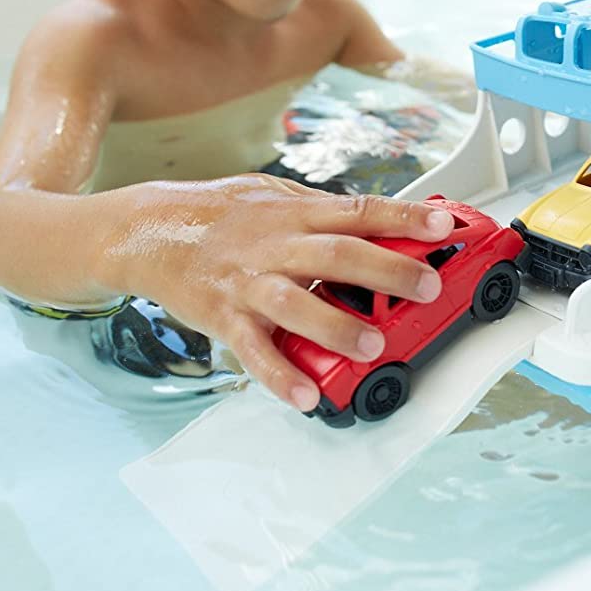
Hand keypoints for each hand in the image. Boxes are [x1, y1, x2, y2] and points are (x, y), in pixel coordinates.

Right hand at [102, 175, 454, 410]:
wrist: (147, 231)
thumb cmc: (216, 214)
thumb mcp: (271, 194)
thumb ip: (320, 209)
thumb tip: (379, 217)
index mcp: (294, 213)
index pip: (359, 210)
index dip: (404, 216)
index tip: (443, 224)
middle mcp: (276, 245)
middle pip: (338, 253)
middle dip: (387, 271)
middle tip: (426, 288)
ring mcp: (249, 283)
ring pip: (297, 303)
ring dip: (337, 326)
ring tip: (372, 346)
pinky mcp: (225, 318)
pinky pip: (254, 351)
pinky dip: (280, 376)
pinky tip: (306, 397)